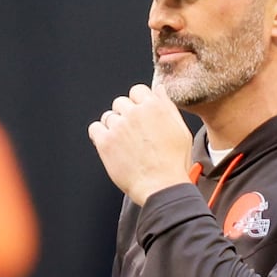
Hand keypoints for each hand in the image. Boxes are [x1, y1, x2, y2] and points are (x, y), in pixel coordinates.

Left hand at [87, 82, 193, 203]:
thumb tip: (158, 90)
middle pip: (120, 102)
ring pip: (108, 116)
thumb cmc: (174, 163)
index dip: (137, 103)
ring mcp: (119, 126)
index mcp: (155, 107)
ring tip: (124, 144)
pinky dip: (99, 135)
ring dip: (113, 126)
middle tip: (132, 134)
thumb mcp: (181, 131)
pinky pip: (95, 129)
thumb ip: (167, 107)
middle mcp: (135, 113)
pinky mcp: (105, 142)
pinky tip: (109, 145)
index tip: (138, 115)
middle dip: (125, 115)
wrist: (161, 186)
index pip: (137, 91)